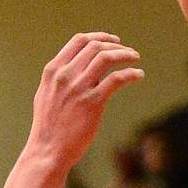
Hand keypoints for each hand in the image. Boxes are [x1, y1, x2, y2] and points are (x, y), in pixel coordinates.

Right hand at [30, 34, 144, 171]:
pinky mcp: (92, 103)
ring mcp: (78, 88)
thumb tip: (82, 69)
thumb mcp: (47, 95)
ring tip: (136, 59)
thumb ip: (62, 79)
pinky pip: (116, 79)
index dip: (99, 37)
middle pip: (95, 47)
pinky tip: (139, 75)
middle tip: (129, 52)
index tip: (113, 41)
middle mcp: (65, 75)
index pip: (78, 41)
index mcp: (53, 70)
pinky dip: (130, 73)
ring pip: (106, 58)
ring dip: (125, 55)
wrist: (47, 151)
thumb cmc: (49, 127)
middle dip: (116, 45)